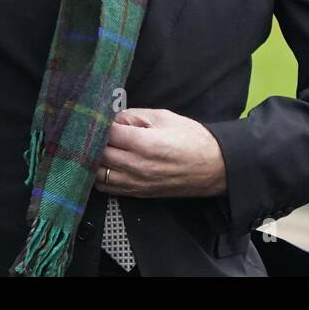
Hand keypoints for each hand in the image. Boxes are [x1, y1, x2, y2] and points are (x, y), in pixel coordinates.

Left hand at [95, 108, 227, 197]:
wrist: (214, 168)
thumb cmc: (192, 139)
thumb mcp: (165, 117)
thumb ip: (135, 116)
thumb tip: (113, 118)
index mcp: (145, 143)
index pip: (108, 132)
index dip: (101, 122)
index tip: (100, 117)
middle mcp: (138, 166)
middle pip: (100, 153)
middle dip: (95, 140)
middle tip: (96, 130)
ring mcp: (137, 183)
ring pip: (99, 173)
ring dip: (94, 160)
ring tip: (98, 148)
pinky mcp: (139, 193)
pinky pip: (107, 188)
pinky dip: (100, 177)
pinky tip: (104, 165)